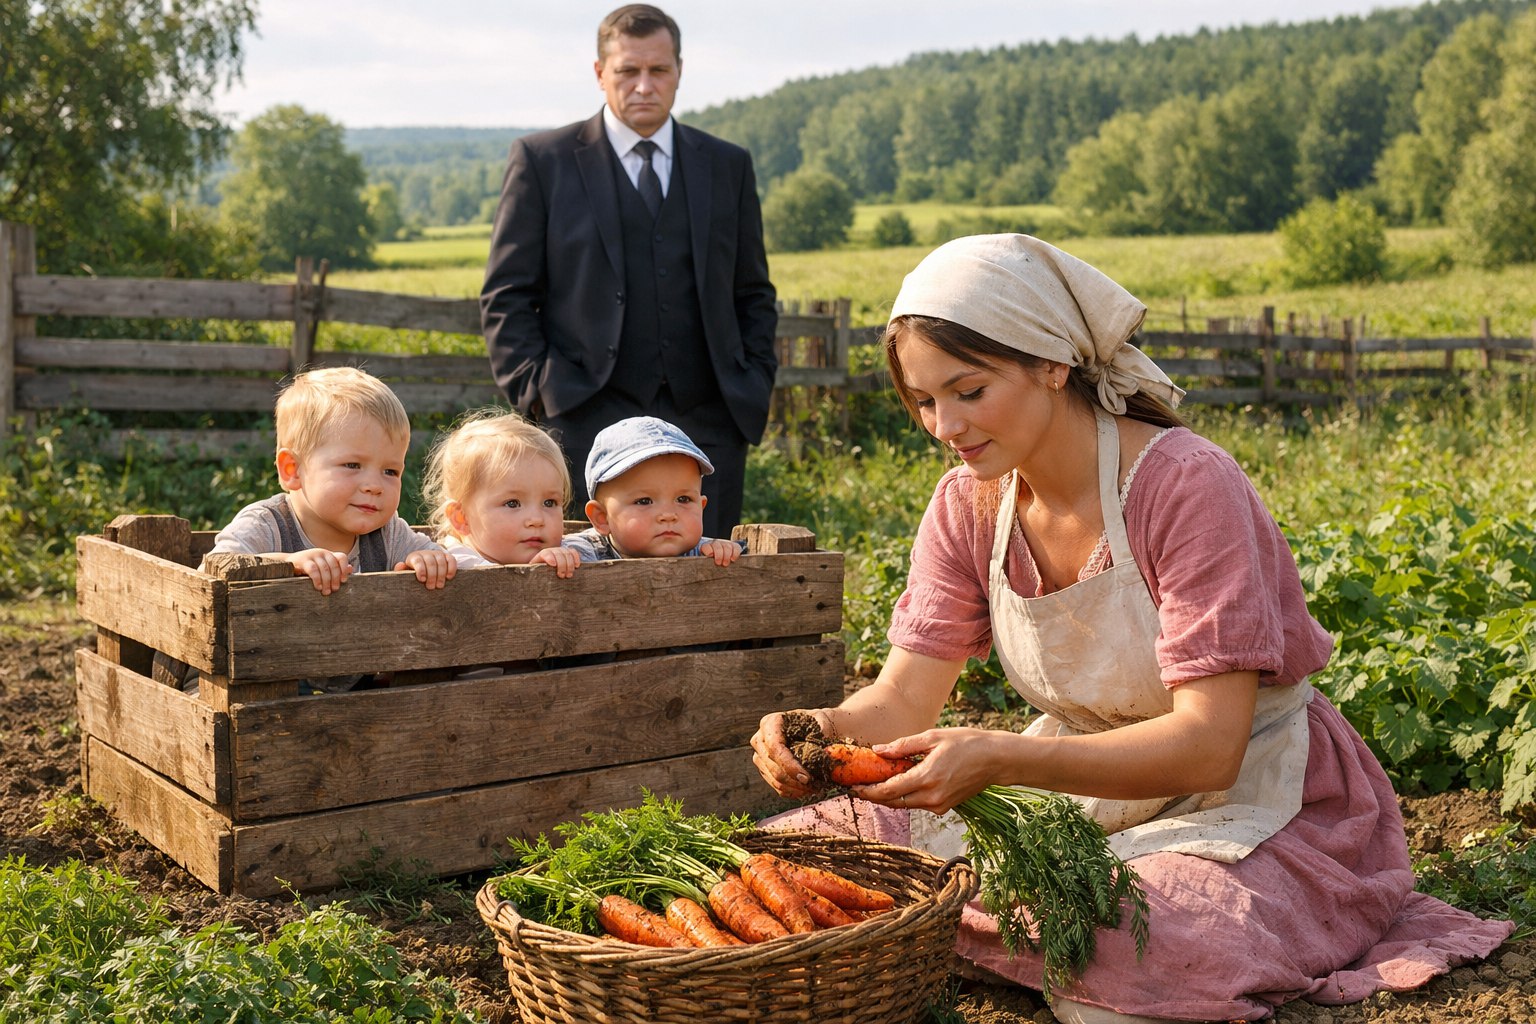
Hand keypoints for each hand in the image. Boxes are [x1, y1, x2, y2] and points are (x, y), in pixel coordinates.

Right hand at [289, 548, 352, 594]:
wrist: (287, 564)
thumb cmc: (307, 569)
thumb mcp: (322, 568)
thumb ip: (335, 568)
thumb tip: (350, 569)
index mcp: (329, 554)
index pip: (342, 557)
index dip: (344, 569)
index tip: (343, 581)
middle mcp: (322, 552)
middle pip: (334, 565)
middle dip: (335, 579)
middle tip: (334, 590)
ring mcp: (313, 554)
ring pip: (324, 568)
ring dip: (327, 581)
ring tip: (326, 592)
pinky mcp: (303, 560)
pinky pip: (313, 570)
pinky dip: (317, 579)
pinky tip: (317, 587)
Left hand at [398, 549, 455, 588]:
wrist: (424, 570)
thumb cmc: (413, 575)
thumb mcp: (405, 573)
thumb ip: (400, 570)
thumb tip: (400, 565)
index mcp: (414, 557)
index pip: (418, 560)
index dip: (421, 569)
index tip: (422, 580)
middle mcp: (427, 553)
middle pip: (431, 562)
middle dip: (432, 575)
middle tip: (431, 587)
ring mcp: (438, 554)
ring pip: (441, 561)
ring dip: (441, 574)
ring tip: (439, 586)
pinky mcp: (447, 557)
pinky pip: (452, 560)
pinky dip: (451, 568)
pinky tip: (449, 577)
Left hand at [529, 546, 579, 577]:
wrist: (544, 571)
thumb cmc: (539, 576)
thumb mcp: (535, 575)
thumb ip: (535, 576)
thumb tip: (532, 583)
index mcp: (541, 556)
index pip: (546, 553)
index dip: (550, 557)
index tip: (553, 565)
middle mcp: (551, 551)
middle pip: (558, 553)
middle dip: (562, 565)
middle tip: (562, 576)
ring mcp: (560, 551)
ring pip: (567, 553)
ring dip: (570, 564)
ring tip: (569, 575)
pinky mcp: (567, 553)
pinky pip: (573, 552)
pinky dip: (576, 558)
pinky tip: (577, 566)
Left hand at [699, 539, 741, 565]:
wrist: (720, 557)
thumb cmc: (710, 562)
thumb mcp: (705, 562)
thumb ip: (705, 563)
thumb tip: (703, 569)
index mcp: (706, 547)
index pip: (707, 547)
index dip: (708, 551)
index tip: (710, 556)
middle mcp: (716, 543)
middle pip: (717, 547)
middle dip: (718, 555)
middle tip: (718, 563)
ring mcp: (725, 544)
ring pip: (727, 547)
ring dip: (726, 556)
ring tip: (725, 564)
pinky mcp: (734, 546)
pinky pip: (736, 548)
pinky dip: (735, 554)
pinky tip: (732, 560)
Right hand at [750, 708, 835, 799]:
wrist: (816, 729)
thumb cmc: (818, 722)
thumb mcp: (823, 719)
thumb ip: (824, 731)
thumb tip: (826, 751)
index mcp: (770, 723)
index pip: (774, 748)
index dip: (789, 765)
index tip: (807, 777)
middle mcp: (760, 740)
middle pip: (774, 767)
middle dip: (796, 781)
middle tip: (817, 786)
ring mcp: (761, 757)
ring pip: (775, 781)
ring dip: (797, 788)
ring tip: (816, 788)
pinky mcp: (766, 771)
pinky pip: (778, 788)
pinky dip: (795, 792)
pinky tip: (809, 789)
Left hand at [856, 727, 1014, 814]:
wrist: (996, 760)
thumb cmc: (967, 743)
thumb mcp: (933, 737)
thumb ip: (903, 746)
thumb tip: (878, 751)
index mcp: (927, 778)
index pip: (889, 791)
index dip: (868, 791)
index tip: (853, 786)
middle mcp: (932, 797)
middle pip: (893, 802)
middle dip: (873, 795)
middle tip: (857, 785)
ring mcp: (939, 805)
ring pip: (904, 804)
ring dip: (888, 795)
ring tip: (873, 781)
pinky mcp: (944, 806)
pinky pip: (917, 803)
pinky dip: (904, 795)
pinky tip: (898, 781)